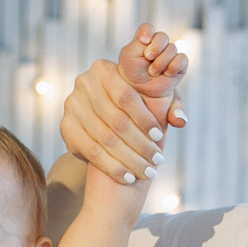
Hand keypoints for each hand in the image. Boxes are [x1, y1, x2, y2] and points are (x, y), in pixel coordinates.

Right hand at [61, 30, 186, 190]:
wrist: (100, 119)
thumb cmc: (134, 106)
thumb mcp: (153, 99)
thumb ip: (171, 105)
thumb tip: (181, 121)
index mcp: (104, 69)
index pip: (126, 96)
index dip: (144, 119)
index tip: (160, 137)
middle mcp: (83, 84)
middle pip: (116, 120)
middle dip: (140, 144)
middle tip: (157, 160)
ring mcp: (71, 106)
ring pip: (105, 139)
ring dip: (129, 159)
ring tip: (147, 171)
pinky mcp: (66, 127)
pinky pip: (92, 151)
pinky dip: (112, 167)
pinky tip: (128, 177)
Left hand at [117, 24, 186, 100]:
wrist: (141, 93)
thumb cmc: (132, 74)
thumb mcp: (128, 56)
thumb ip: (137, 43)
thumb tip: (149, 37)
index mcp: (144, 40)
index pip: (148, 28)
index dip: (148, 31)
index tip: (143, 40)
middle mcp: (158, 45)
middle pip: (162, 36)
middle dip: (155, 48)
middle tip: (148, 58)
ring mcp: (170, 54)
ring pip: (172, 48)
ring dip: (161, 62)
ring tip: (153, 72)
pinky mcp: (180, 65)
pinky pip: (182, 58)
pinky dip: (173, 66)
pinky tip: (166, 74)